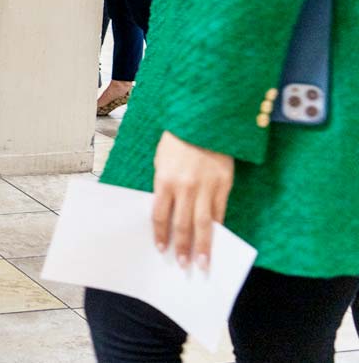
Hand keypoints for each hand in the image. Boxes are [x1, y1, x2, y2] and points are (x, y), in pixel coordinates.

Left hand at [152, 131, 233, 269]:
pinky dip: (218, 226)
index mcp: (165, 180)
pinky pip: (220, 210)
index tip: (161, 249)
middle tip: (183, 264)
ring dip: (203, 245)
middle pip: (183, 224)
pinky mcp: (224, 183)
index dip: (161, 234)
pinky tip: (216, 238)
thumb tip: (167, 212)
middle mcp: (186, 186)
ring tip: (203, 262)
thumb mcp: (161, 161)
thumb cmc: (177, 140)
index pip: (160, 215)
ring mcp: (207, 186)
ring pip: (204, 223)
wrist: (204, 119)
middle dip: (182, 246)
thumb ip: (164, 186)